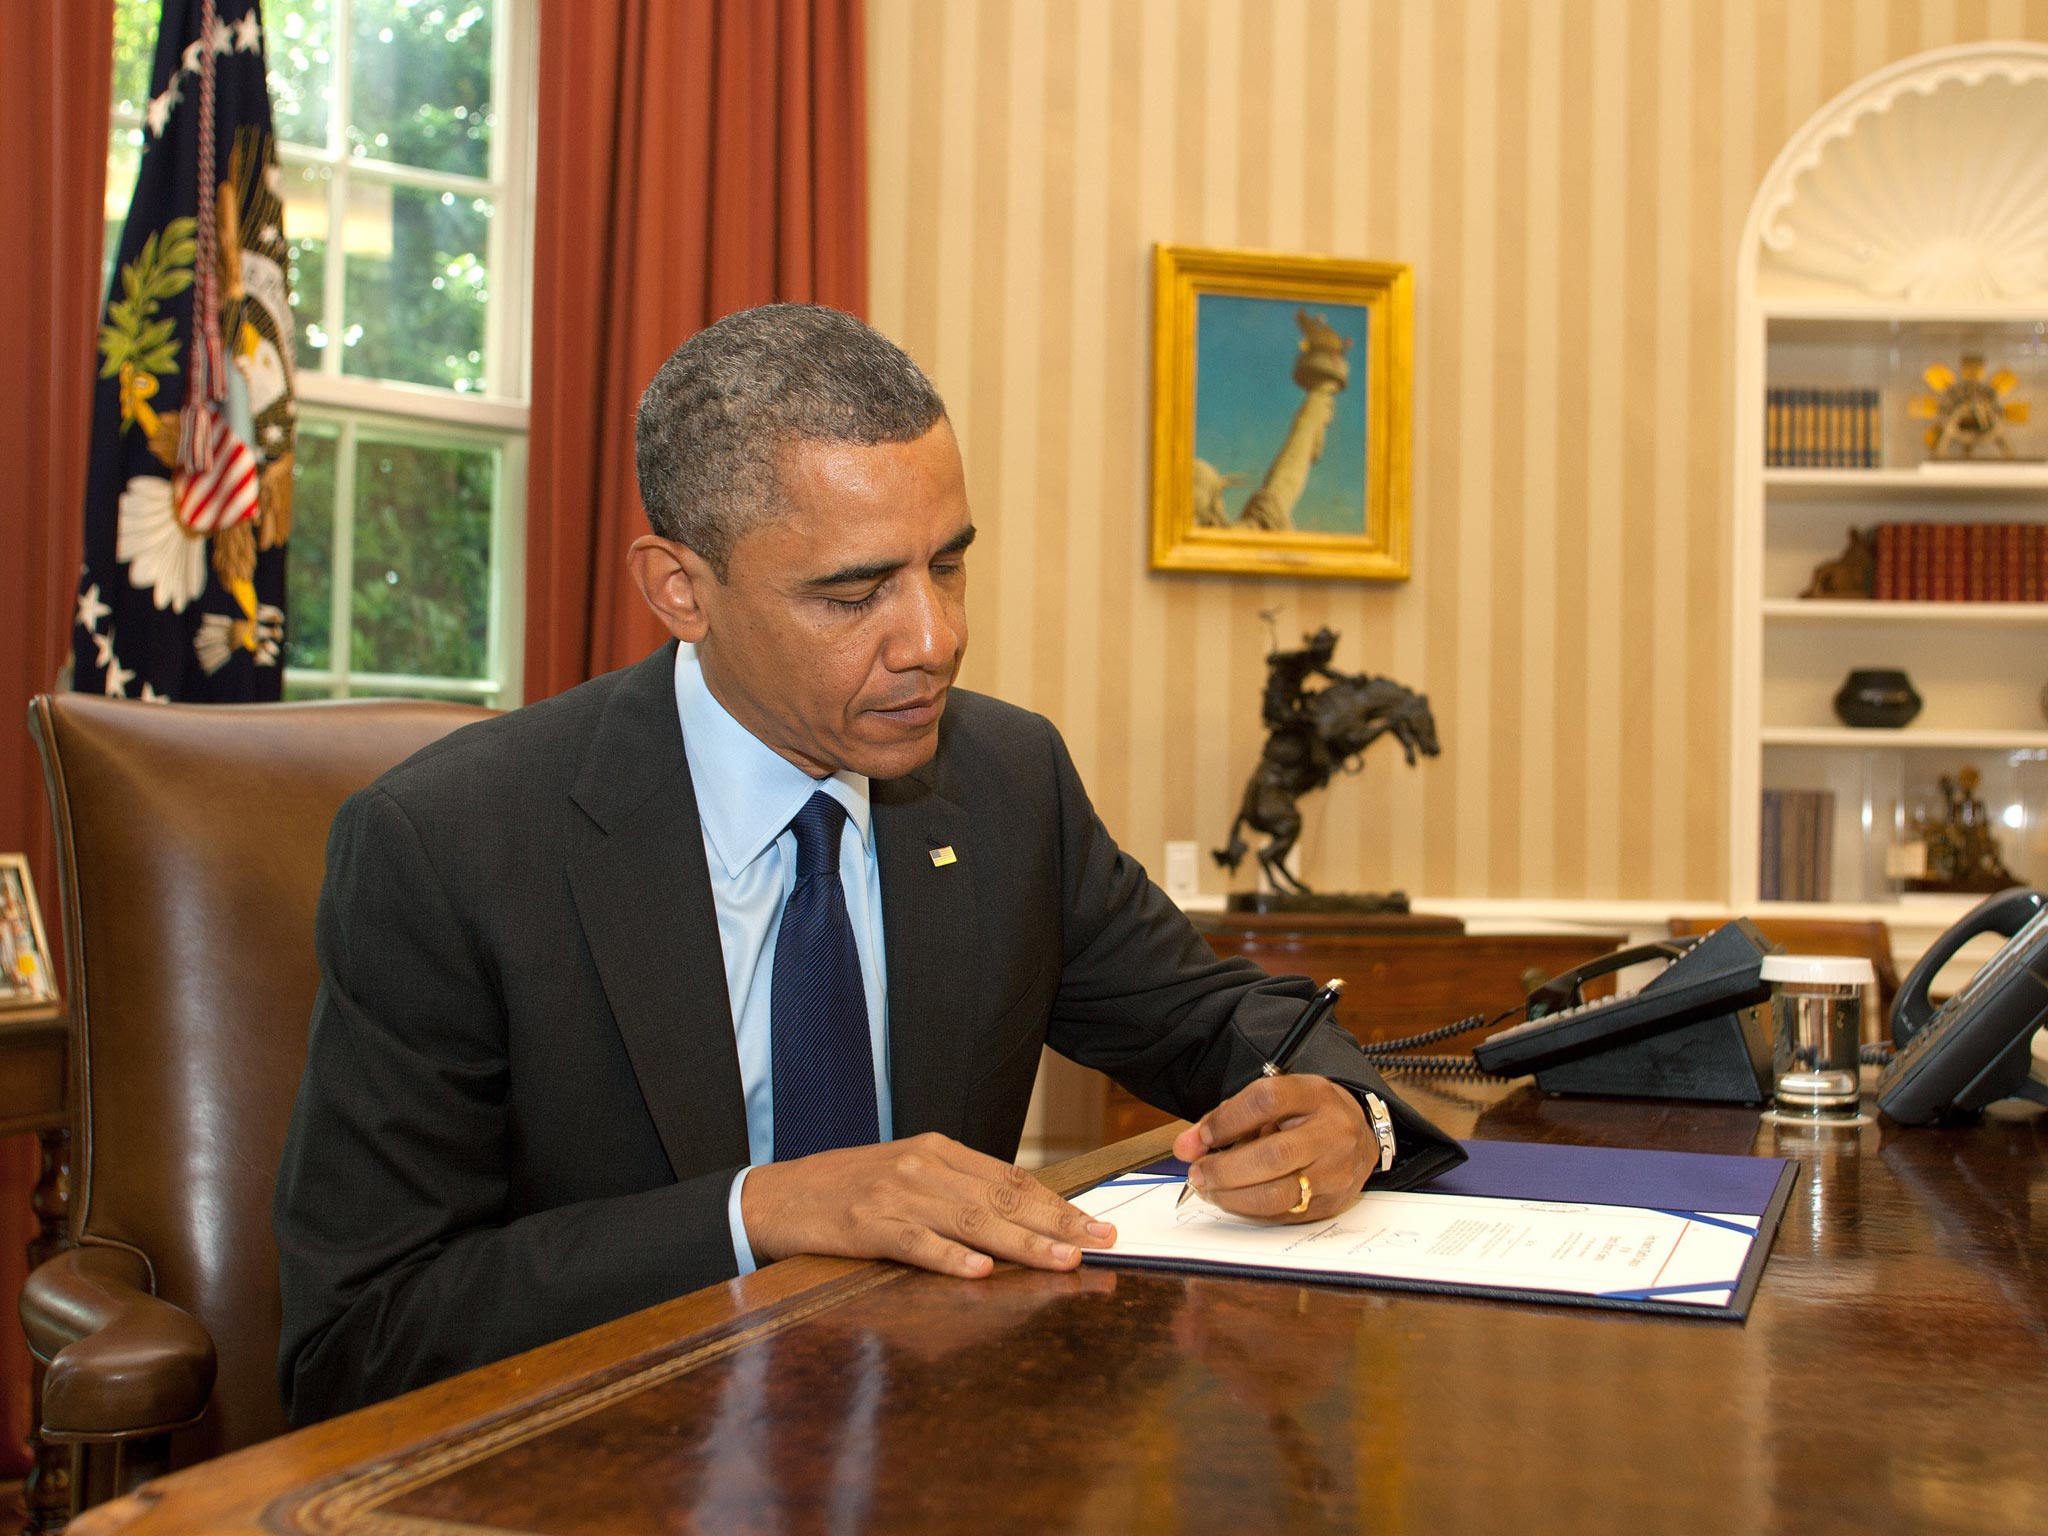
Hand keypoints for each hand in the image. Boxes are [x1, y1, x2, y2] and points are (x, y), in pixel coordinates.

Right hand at [741, 1133, 1117, 1278]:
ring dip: (1022, 1242)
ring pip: (972, 1219)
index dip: (1059, 1203)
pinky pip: (916, 1243)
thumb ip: (958, 1190)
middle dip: (1058, 1222)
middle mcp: (923, 1166)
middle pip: (1003, 1197)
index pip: (1013, 1178)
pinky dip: (949, 1257)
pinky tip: (979, 1271)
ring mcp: (895, 1194)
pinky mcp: (867, 1224)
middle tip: (1101, 1243)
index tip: (1098, 1225)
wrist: (777, 1196)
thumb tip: (1020, 1216)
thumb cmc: (849, 1191)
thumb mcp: (908, 1176)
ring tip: (1062, 1260)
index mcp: (939, 1151)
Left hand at [1170, 1074, 1373, 1221]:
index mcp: (1314, 1094)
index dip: (1227, 1120)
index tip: (1203, 1137)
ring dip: (1233, 1197)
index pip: (1267, 1101)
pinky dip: (1250, 1211)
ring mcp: (1337, 1171)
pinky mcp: (1333, 1203)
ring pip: (1279, 1194)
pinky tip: (1233, 1201)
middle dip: (1225, 1170)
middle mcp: (1332, 1132)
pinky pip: (1284, 1215)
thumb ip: (1225, 1119)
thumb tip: (1185, 1147)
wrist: (1357, 1136)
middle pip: (1273, 1155)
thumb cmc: (1305, 1115)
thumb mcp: (1272, 1101)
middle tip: (1197, 1173)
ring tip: (1210, 1189)